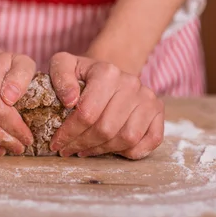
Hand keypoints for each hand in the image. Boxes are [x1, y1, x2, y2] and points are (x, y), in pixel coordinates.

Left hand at [48, 52, 163, 159]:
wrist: (106, 73)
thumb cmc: (81, 73)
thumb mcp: (62, 64)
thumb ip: (60, 75)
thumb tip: (69, 100)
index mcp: (107, 72)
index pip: (87, 113)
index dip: (69, 133)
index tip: (56, 143)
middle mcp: (131, 84)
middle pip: (106, 128)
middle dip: (82, 144)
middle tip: (67, 149)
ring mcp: (149, 98)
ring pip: (127, 138)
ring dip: (102, 150)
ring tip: (84, 150)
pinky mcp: (159, 112)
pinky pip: (151, 141)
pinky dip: (130, 152)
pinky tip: (110, 149)